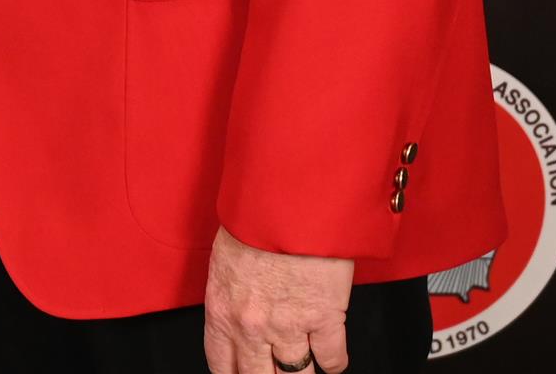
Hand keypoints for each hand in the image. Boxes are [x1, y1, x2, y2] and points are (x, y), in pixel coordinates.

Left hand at [202, 231, 352, 373]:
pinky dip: (334, 361)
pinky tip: (331, 356)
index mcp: (221, 311)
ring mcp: (289, 327)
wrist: (288, 198)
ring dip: (301, 372)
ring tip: (305, 365)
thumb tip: (239, 312)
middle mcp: (251, 327)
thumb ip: (231, 295)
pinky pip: (332, 359)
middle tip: (276, 372)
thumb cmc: (255, 217)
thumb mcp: (226, 259)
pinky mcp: (324, 319)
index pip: (222, 366)